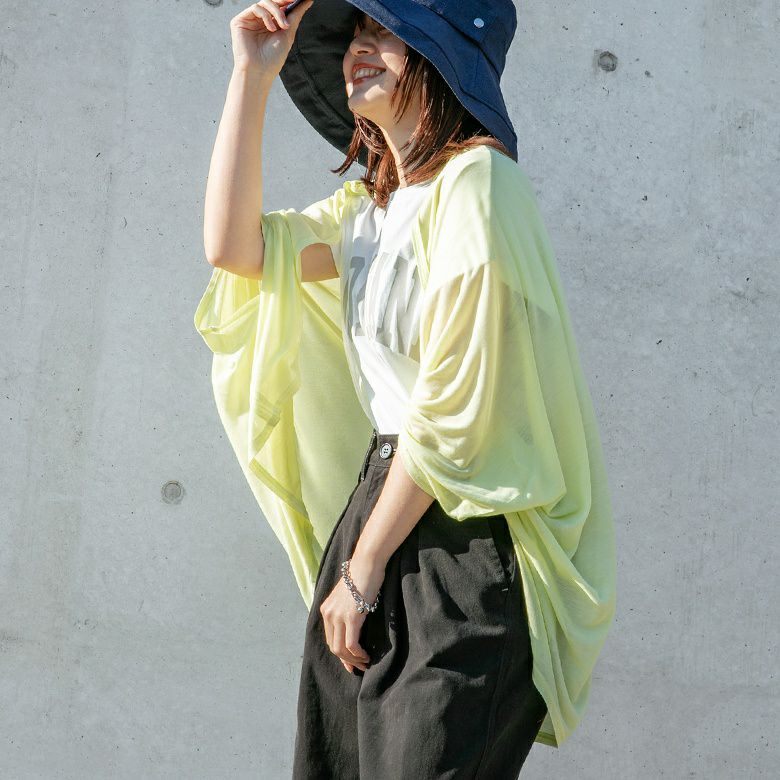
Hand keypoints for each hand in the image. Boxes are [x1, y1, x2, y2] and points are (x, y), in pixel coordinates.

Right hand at [229, 0, 313, 76]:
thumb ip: (296, 15)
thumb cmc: (273, 58)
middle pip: (271, 2)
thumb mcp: (288, 33)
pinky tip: (271, 28)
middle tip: (293, 2)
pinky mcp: (239, 21)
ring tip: (282, 26)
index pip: (278, 7)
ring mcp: (249, 20)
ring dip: (276, 12)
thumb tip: (308, 0)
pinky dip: (265, 15)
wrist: (260, 71)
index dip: (287, 1)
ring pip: (264, 3)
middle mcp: (258, 21)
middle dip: (283, 2)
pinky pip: (255, 8)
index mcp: (270, 24)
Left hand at [319, 554, 385, 672]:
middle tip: (359, 667)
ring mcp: (338, 616)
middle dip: (346, 661)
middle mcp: (328, 613)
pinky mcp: (350, 617)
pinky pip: (351, 644)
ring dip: (353, 660)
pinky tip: (366, 656)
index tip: (351, 663)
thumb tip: (354, 626)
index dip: (340, 654)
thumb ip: (346, 610)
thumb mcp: (349, 596)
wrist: (367, 563)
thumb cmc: (363, 577)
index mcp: (326, 609)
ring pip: (341, 649)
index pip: (330, 638)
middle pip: (333, 646)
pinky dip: (358, 654)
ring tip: (364, 663)